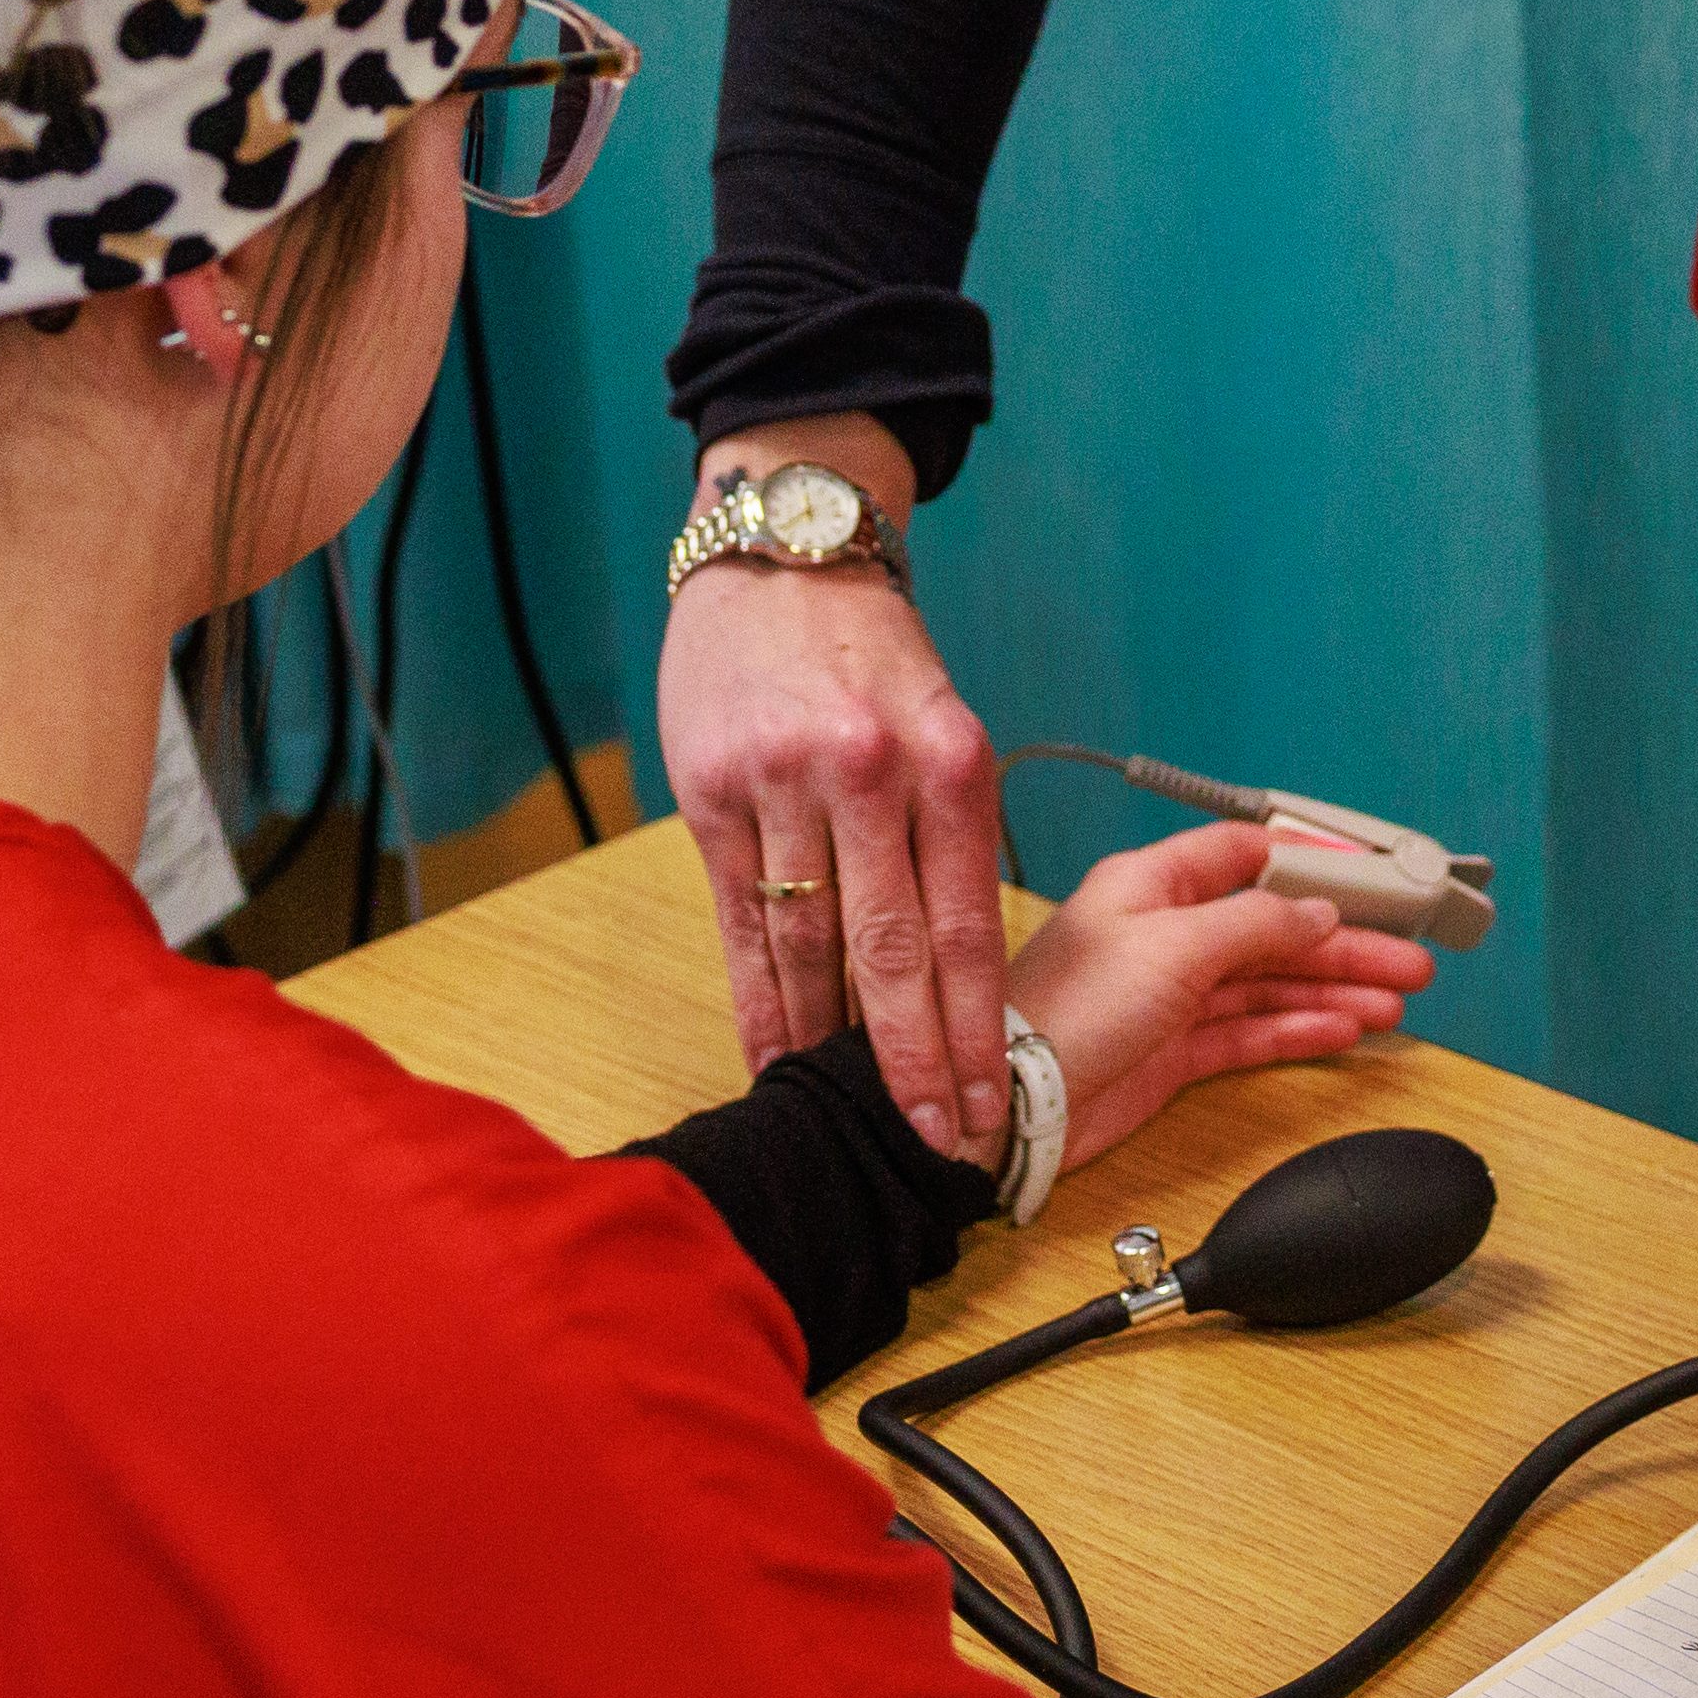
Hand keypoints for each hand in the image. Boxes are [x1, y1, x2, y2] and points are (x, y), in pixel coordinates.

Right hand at [656, 422, 1010, 1159]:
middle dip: (913, 1061)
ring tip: (851, 1116)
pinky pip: (739, 920)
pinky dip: (757, 998)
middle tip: (934, 1142)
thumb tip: (963, 973)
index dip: (975, 1029)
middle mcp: (866, 771)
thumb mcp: (944, 723)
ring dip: (828, 1043)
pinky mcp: (710, 793)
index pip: (967, 924)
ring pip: (808, 944)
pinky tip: (772, 1054)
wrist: (781, 556)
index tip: (988, 1106)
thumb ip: (951, 835)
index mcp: (946, 758)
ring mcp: (780, 783)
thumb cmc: (873, 656)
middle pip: (891, 951)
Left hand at [1011, 821, 1438, 1170]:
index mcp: (1152, 884)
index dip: (1309, 862)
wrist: (1019, 1105)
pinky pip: (1251, 1032)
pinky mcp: (1173, 1053)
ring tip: (1395, 999)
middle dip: (1342, 941)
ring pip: (1269, 984)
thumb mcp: (1174, 946)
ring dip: (1332, 989)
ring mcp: (1170, 995)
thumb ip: (1254, 924)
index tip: (1370, 873)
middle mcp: (1164, 933)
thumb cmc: (1070, 1009)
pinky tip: (1345, 1030)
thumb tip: (1316, 912)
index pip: (1244, 855)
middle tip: (1409, 956)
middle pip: (1272, 927)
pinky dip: (1299, 1030)